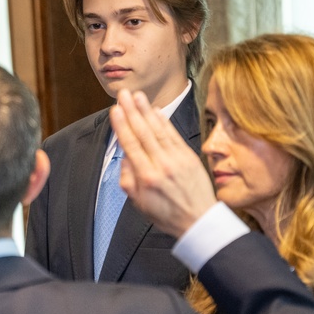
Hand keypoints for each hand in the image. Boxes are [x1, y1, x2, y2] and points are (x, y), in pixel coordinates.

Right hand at [109, 89, 217, 237]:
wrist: (198, 220)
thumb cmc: (166, 214)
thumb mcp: (138, 203)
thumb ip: (128, 180)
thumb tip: (126, 158)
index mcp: (146, 177)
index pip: (131, 145)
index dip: (122, 125)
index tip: (115, 110)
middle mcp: (162, 165)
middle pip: (143, 132)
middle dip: (131, 111)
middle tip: (123, 94)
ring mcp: (177, 159)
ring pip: (158, 130)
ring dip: (146, 110)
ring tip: (138, 96)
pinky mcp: (189, 156)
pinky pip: (173, 135)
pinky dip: (164, 121)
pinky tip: (156, 110)